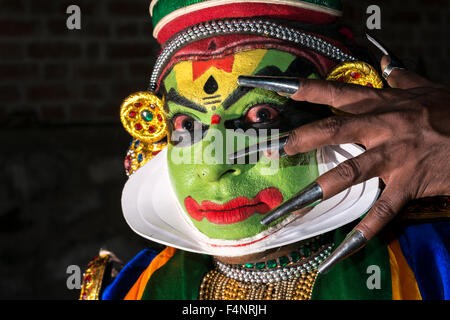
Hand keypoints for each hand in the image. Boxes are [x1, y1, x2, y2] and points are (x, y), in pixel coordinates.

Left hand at [284, 56, 449, 241]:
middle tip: (282, 149)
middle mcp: (384, 127)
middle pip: (336, 129)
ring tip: (295, 203)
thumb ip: (401, 77)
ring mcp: (396, 156)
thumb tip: (385, 61)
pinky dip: (364, 230)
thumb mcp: (425, 88)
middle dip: (306, 138)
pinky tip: (342, 249)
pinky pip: (383, 210)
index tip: (280, 90)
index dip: (308, 90)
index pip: (339, 93)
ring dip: (321, 187)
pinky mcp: (410, 182)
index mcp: (384, 104)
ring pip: (352, 171)